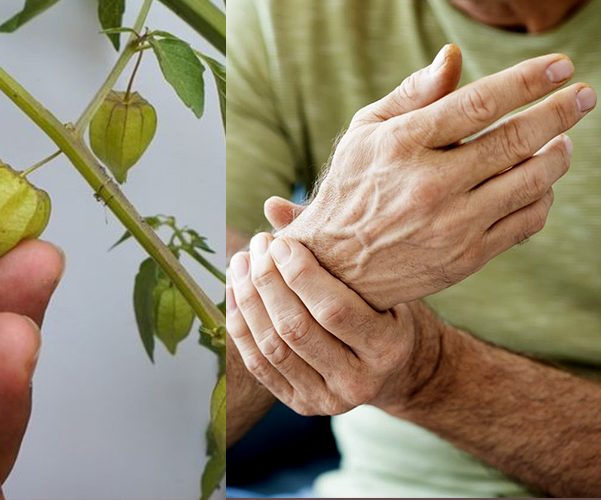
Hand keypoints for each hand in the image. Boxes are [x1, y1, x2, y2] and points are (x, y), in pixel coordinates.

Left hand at [227, 232, 441, 415]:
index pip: (333, 310)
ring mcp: (326, 400)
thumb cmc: (386, 312)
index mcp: (387, 348)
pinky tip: (234, 292)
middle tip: (257, 246)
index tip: (279, 242)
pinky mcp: (300, 404)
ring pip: (273, 348)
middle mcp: (358, 382)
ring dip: (249, 301)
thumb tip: (273, 206)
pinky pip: (259, 366)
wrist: (396, 370)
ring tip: (240, 263)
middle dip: (268, 282)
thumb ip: (330, 244)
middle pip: (296, 329)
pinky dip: (240, 326)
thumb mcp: (377, 281)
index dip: (300, 274)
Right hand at [281, 44, 594, 309]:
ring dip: (556, 156)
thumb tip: (453, 57)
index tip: (561, 67)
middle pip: (515, 141)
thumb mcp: (364, 134)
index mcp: (401, 146)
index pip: (478, 104)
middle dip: (560, 113)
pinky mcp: (465, 258)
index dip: (527, 81)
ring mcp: (451, 225)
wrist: (335, 269)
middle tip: (583, 95)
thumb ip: (411, 95)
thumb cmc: (350, 189)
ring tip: (560, 142)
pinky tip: (537, 185)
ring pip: (530, 183)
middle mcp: (429, 185)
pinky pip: (525, 222)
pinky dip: (542, 198)